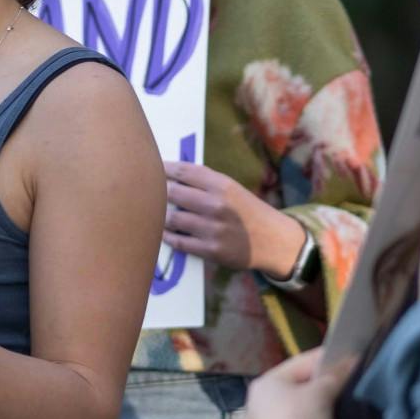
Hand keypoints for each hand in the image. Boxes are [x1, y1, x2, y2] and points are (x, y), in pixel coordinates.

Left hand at [164, 161, 307, 275]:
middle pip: (173, 193)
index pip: (184, 171)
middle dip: (157, 192)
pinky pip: (179, 242)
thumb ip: (205, 182)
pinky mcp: (210, 250)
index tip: (151, 168)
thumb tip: (171, 173)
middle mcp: (216, 205)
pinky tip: (164, 232)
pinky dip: (168, 236)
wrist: (273, 240)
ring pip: (172, 219)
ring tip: (152, 214)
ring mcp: (212, 229)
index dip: (164, 168)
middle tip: (147, 192)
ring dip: (160, 216)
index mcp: (222, 185)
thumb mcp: (232, 189)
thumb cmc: (248, 211)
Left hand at [243, 349, 353, 418]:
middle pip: (293, 392)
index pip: (298, 365)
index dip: (325, 361)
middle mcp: (253, 408)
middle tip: (342, 387)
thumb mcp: (322, 391)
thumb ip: (335, 374)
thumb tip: (350, 361)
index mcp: (263, 385)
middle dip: (318, 389)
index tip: (346, 359)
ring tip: (335, 415)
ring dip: (311, 414)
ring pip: (290, 417)